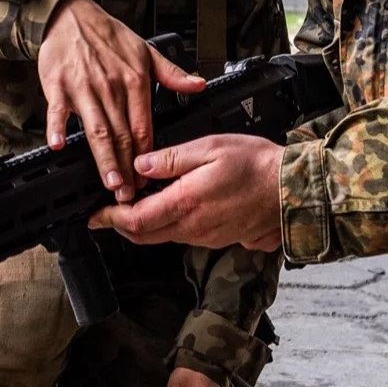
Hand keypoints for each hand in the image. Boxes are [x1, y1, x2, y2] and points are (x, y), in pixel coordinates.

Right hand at [37, 0, 204, 201]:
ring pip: (97, 130)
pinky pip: (58, 111)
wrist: (71, 15)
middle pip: (122, 136)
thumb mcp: (146, 51)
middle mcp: (111, 87)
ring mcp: (84, 88)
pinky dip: (57, 128)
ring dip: (104, 159)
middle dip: (128, 169)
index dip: (147, 156)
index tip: (149, 180)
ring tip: (110, 184)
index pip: (143, 127)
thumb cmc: (108, 35)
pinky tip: (59, 146)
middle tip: (131, 195)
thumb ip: (172, 74)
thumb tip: (198, 85)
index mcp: (135, 81)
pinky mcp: (58, 86)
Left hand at [88, 134, 283, 250]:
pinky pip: (182, 235)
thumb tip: (140, 165)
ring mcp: (205, 236)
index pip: (134, 221)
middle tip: (107, 211)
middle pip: (142, 236)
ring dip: (144, 224)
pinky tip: (170, 205)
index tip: (95, 214)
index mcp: (185, 203)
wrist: (292, 190)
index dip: (109, 219)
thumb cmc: (256, 166)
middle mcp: (192, 227)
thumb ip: (170, 159)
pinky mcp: (216, 238)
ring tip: (138, 201)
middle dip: (120, 225)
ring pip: (161, 237)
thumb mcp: (210, 148)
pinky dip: (167, 224)